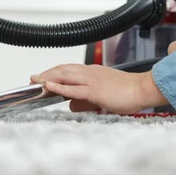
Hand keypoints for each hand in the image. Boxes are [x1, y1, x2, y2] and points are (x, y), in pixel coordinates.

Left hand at [30, 64, 167, 113]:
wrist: (142, 89)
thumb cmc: (128, 92)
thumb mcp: (102, 96)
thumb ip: (85, 101)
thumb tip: (71, 105)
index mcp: (93, 72)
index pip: (68, 69)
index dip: (53, 72)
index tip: (42, 76)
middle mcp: (90, 72)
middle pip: (63, 70)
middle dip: (46, 73)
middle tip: (33, 78)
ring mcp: (92, 80)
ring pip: (65, 76)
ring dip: (48, 77)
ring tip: (36, 80)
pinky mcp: (95, 90)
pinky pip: (73, 88)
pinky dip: (59, 87)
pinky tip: (49, 86)